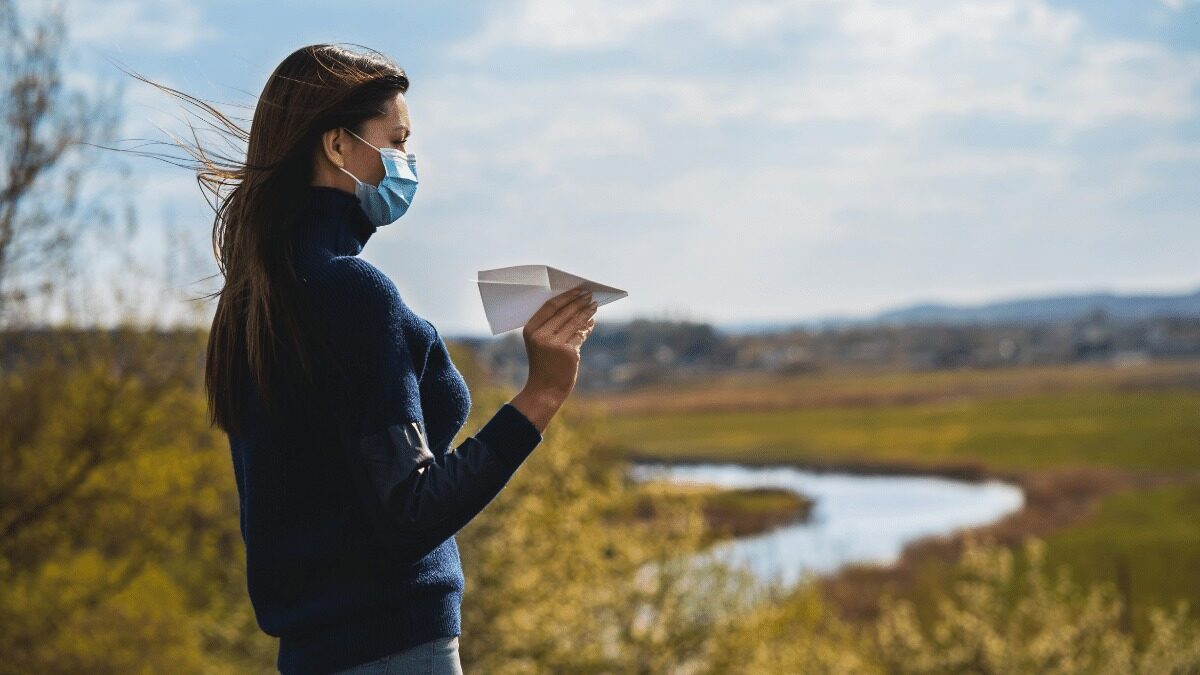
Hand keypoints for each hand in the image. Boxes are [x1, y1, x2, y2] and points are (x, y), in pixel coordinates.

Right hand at [509, 288, 597, 431]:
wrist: (544, 390)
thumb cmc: (543, 365)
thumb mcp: (541, 344)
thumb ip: (553, 326)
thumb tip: (576, 307)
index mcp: (530, 330)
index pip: (550, 307)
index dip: (566, 297)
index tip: (578, 291)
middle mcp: (541, 336)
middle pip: (564, 312)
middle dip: (579, 302)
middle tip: (590, 296)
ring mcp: (554, 344)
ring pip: (575, 322)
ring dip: (586, 313)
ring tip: (594, 306)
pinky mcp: (568, 353)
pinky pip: (580, 335)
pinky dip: (587, 328)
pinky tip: (591, 323)